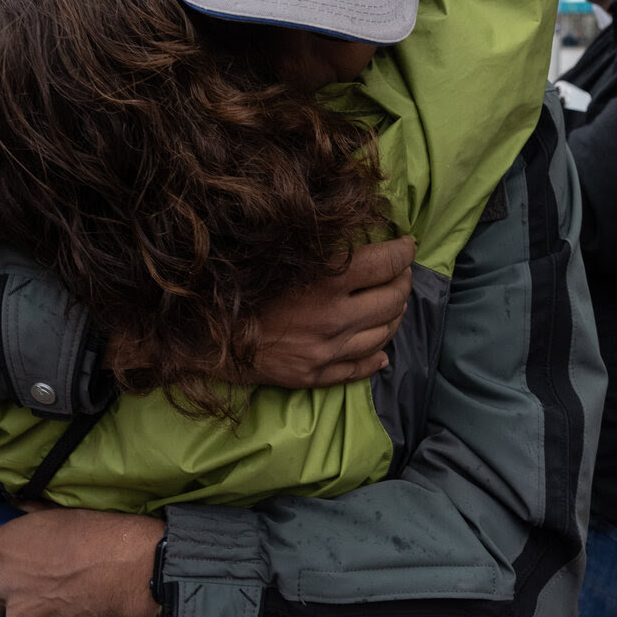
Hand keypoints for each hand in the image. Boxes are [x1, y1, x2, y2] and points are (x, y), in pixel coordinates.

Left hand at [0, 508, 162, 616]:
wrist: (127, 566)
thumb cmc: (93, 530)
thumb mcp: (53, 512)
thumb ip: (25, 518)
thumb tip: (16, 512)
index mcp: (0, 549)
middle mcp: (3, 584)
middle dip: (9, 583)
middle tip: (39, 570)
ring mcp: (21, 613)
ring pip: (13, 610)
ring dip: (28, 600)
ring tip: (60, 584)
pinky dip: (47, 614)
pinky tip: (71, 598)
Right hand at [253, 236, 414, 387]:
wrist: (208, 333)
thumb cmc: (245, 285)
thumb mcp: (286, 256)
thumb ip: (324, 249)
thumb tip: (362, 241)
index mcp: (327, 281)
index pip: (387, 263)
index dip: (404, 250)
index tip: (407, 244)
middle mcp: (335, 318)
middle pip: (392, 299)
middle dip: (404, 280)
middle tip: (401, 271)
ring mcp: (328, 351)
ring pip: (384, 334)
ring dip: (395, 316)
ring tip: (392, 304)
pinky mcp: (316, 374)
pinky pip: (360, 368)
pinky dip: (377, 357)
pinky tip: (381, 351)